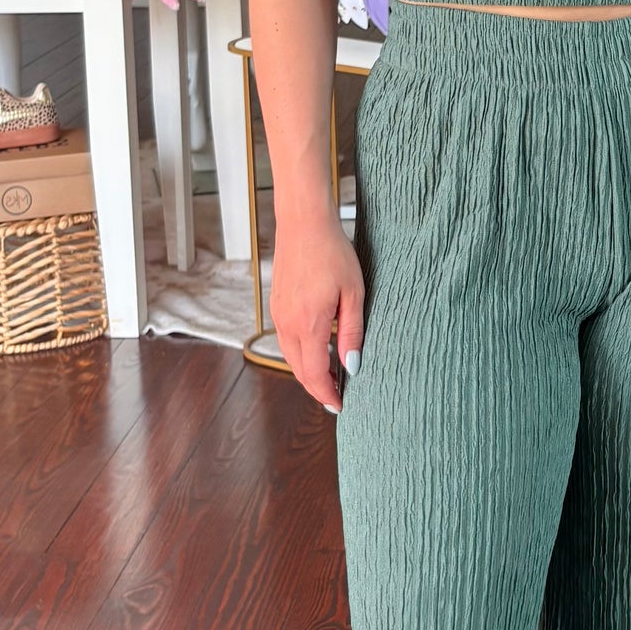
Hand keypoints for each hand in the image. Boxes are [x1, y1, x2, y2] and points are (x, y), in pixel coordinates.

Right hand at [269, 213, 364, 415]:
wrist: (303, 223)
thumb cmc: (333, 253)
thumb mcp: (354, 293)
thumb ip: (352, 333)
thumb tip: (352, 366)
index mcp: (308, 324)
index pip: (314, 374)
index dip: (326, 394)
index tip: (339, 406)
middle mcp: (288, 323)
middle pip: (299, 370)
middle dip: (317, 387)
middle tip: (337, 396)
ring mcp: (278, 314)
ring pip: (290, 356)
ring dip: (308, 371)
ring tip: (331, 377)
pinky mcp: (276, 306)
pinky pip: (287, 340)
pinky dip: (301, 353)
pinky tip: (318, 350)